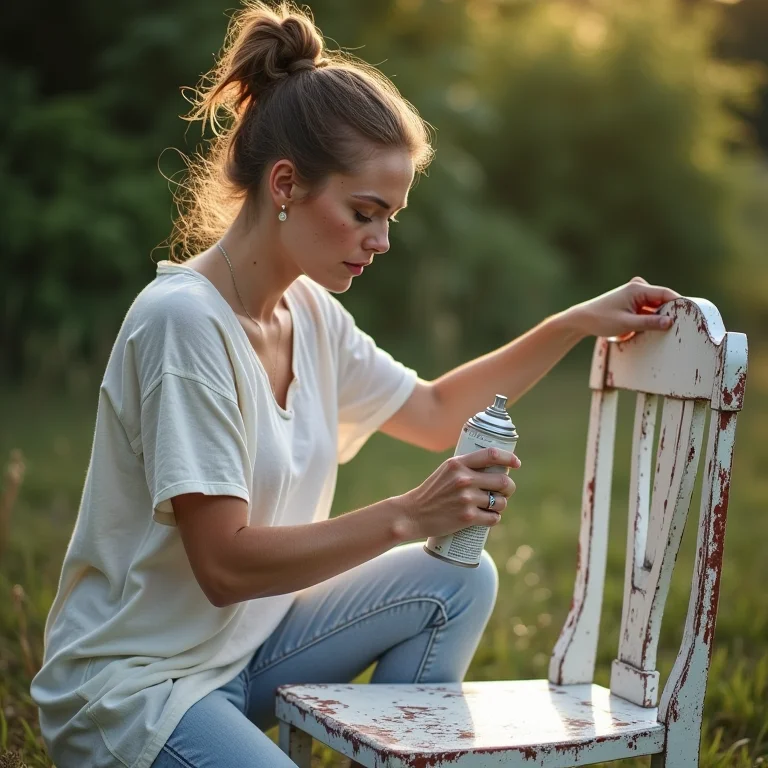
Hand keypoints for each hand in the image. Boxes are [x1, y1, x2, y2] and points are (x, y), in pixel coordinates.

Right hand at [397, 447, 520, 539]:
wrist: (412, 514)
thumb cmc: (431, 492)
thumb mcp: (445, 472)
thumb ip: (465, 467)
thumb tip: (494, 468)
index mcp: (458, 463)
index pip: (492, 455)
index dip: (509, 458)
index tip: (516, 464)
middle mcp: (463, 479)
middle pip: (502, 481)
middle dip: (509, 488)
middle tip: (505, 491)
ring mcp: (466, 498)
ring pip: (500, 502)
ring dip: (501, 505)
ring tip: (494, 506)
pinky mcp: (467, 517)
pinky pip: (493, 518)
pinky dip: (494, 519)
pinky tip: (489, 518)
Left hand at [566, 276, 681, 340]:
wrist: (582, 319)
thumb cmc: (601, 319)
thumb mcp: (626, 324)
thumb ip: (649, 323)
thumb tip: (670, 322)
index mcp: (638, 288)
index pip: (666, 294)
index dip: (680, 304)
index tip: (692, 315)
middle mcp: (639, 288)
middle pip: (663, 300)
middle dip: (671, 313)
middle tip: (683, 327)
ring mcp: (636, 294)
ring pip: (656, 306)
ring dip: (660, 317)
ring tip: (669, 330)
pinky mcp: (633, 302)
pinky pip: (649, 310)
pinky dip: (652, 318)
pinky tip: (655, 329)